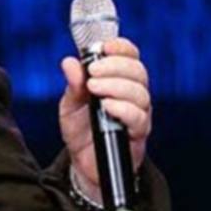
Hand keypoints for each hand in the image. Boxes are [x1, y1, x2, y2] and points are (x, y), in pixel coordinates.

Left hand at [57, 37, 151, 199]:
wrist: (83, 163)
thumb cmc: (80, 130)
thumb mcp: (70, 105)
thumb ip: (73, 85)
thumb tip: (69, 62)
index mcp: (119, 81)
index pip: (130, 57)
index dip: (121, 48)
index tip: (104, 47)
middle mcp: (133, 95)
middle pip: (138, 72)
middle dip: (115, 66)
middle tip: (93, 72)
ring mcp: (139, 114)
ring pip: (140, 93)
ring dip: (117, 86)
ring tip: (94, 88)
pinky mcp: (138, 134)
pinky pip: (139, 118)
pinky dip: (123, 109)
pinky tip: (107, 106)